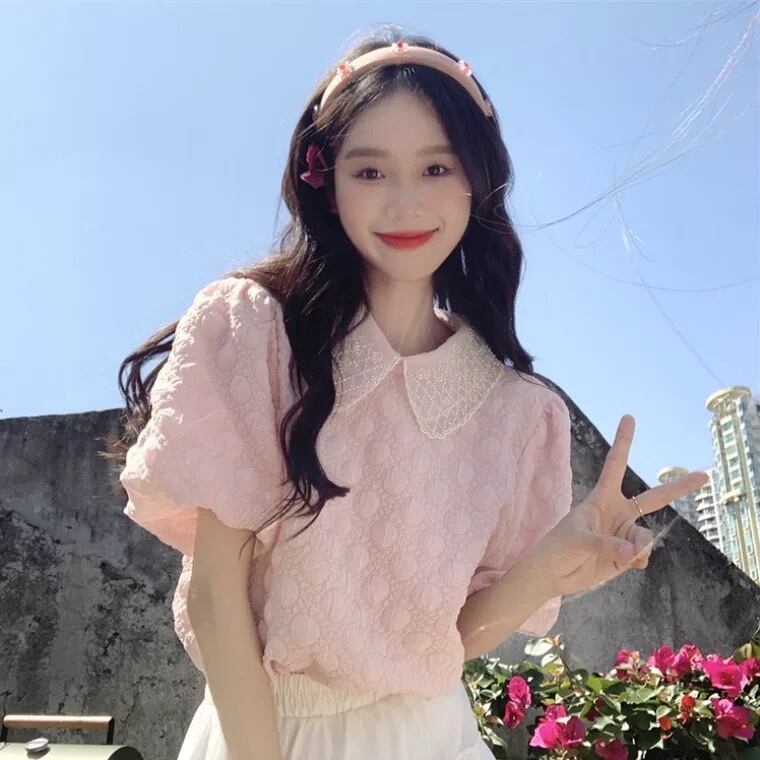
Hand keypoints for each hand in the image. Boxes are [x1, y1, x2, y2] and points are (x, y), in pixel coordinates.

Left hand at [531, 414, 707, 597]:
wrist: (553, 573)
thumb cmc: (557, 547)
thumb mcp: (577, 540)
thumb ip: (606, 544)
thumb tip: (635, 550)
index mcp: (602, 498)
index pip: (615, 465)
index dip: (624, 442)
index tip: (629, 417)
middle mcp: (617, 512)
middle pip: (654, 498)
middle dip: (679, 487)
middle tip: (704, 475)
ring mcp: (624, 533)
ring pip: (646, 536)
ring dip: (638, 546)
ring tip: (620, 554)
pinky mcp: (626, 554)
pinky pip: (643, 554)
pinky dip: (638, 559)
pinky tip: (627, 563)